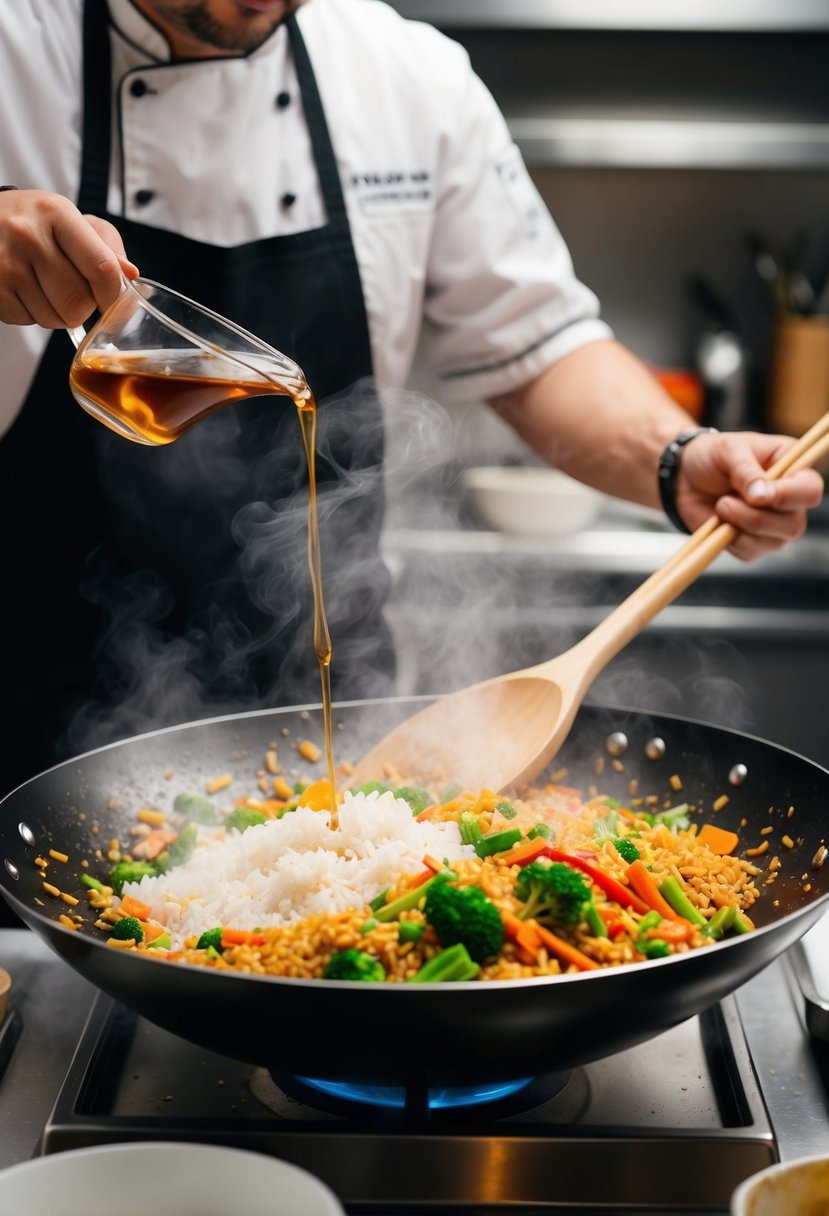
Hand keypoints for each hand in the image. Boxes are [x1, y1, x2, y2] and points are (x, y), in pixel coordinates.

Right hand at [0, 189, 138, 327]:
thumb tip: (130, 274)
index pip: (102, 269)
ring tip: (44, 285)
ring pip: (55, 319)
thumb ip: (107, 244)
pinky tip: (25, 290)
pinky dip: (32, 314)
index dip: (115, 296)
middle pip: (80, 304)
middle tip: (72, 288)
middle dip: (83, 306)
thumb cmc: (35, 223)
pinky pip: (29, 322)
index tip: (115, 303)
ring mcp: (6, 265)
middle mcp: (27, 236)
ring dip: (58, 312)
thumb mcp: (72, 219)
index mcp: (56, 213)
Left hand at [675, 430, 824, 560]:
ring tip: (720, 506)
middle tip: (724, 502)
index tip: (756, 495)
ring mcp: (775, 525)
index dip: (788, 496)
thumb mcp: (727, 450)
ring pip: (774, 542)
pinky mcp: (754, 543)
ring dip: (740, 527)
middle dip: (756, 518)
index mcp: (794, 467)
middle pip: (794, 524)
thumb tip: (762, 496)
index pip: (810, 490)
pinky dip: (730, 541)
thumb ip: (746, 471)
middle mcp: (791, 500)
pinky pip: (750, 552)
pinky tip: (719, 523)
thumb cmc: (712, 456)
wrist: (684, 477)